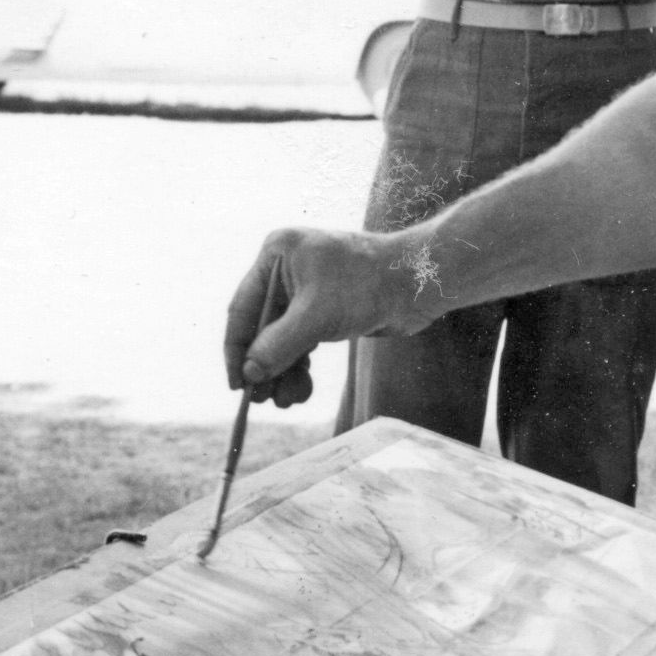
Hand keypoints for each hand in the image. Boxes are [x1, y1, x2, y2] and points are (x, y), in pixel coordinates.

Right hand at [224, 228, 419, 403]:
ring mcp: (307, 290)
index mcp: (277, 254)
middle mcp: (287, 269)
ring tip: (288, 401)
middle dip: (264, 365)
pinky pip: (302, 341)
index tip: (236, 385)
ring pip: (282, 338)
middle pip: (262, 327)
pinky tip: (302, 390)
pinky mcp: (326, 309)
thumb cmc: (368, 285)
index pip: (243, 308)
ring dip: (283, 371)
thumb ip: (278, 346)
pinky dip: (300, 365)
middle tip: (263, 402)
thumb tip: (249, 375)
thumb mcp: (315, 317)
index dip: (236, 350)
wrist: (419, 284)